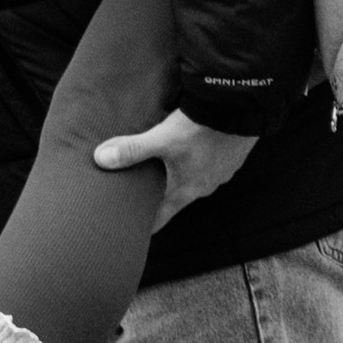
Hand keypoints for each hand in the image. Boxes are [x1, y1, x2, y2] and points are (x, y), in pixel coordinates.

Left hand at [92, 109, 258, 224]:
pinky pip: (210, 163)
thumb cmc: (203, 128)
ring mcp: (219, 172)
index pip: (161, 218)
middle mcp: (203, 186)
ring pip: (193, 180)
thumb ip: (132, 149)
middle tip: (140, 195)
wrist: (242, 110)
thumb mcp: (163, 138)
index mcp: (185, 190)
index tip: (131, 232)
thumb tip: (100, 159)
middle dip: (158, 197)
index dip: (145, 225)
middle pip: (175, 198)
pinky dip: (198, 159)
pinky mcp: (230, 156)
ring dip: (179, 176)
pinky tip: (193, 147)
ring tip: (164, 168)